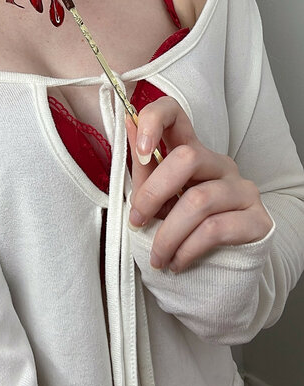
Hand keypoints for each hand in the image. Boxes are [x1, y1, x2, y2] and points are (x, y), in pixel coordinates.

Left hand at [127, 97, 273, 272]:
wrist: (225, 272)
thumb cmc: (185, 229)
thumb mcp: (160, 199)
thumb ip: (145, 168)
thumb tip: (127, 121)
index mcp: (193, 153)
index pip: (176, 113)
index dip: (155, 120)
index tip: (140, 152)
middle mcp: (221, 164)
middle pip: (188, 157)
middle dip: (154, 193)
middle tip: (137, 222)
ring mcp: (243, 190)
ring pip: (199, 200)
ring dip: (168, 234)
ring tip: (157, 257)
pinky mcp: (258, 220)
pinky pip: (215, 228)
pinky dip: (188, 249)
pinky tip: (178, 263)